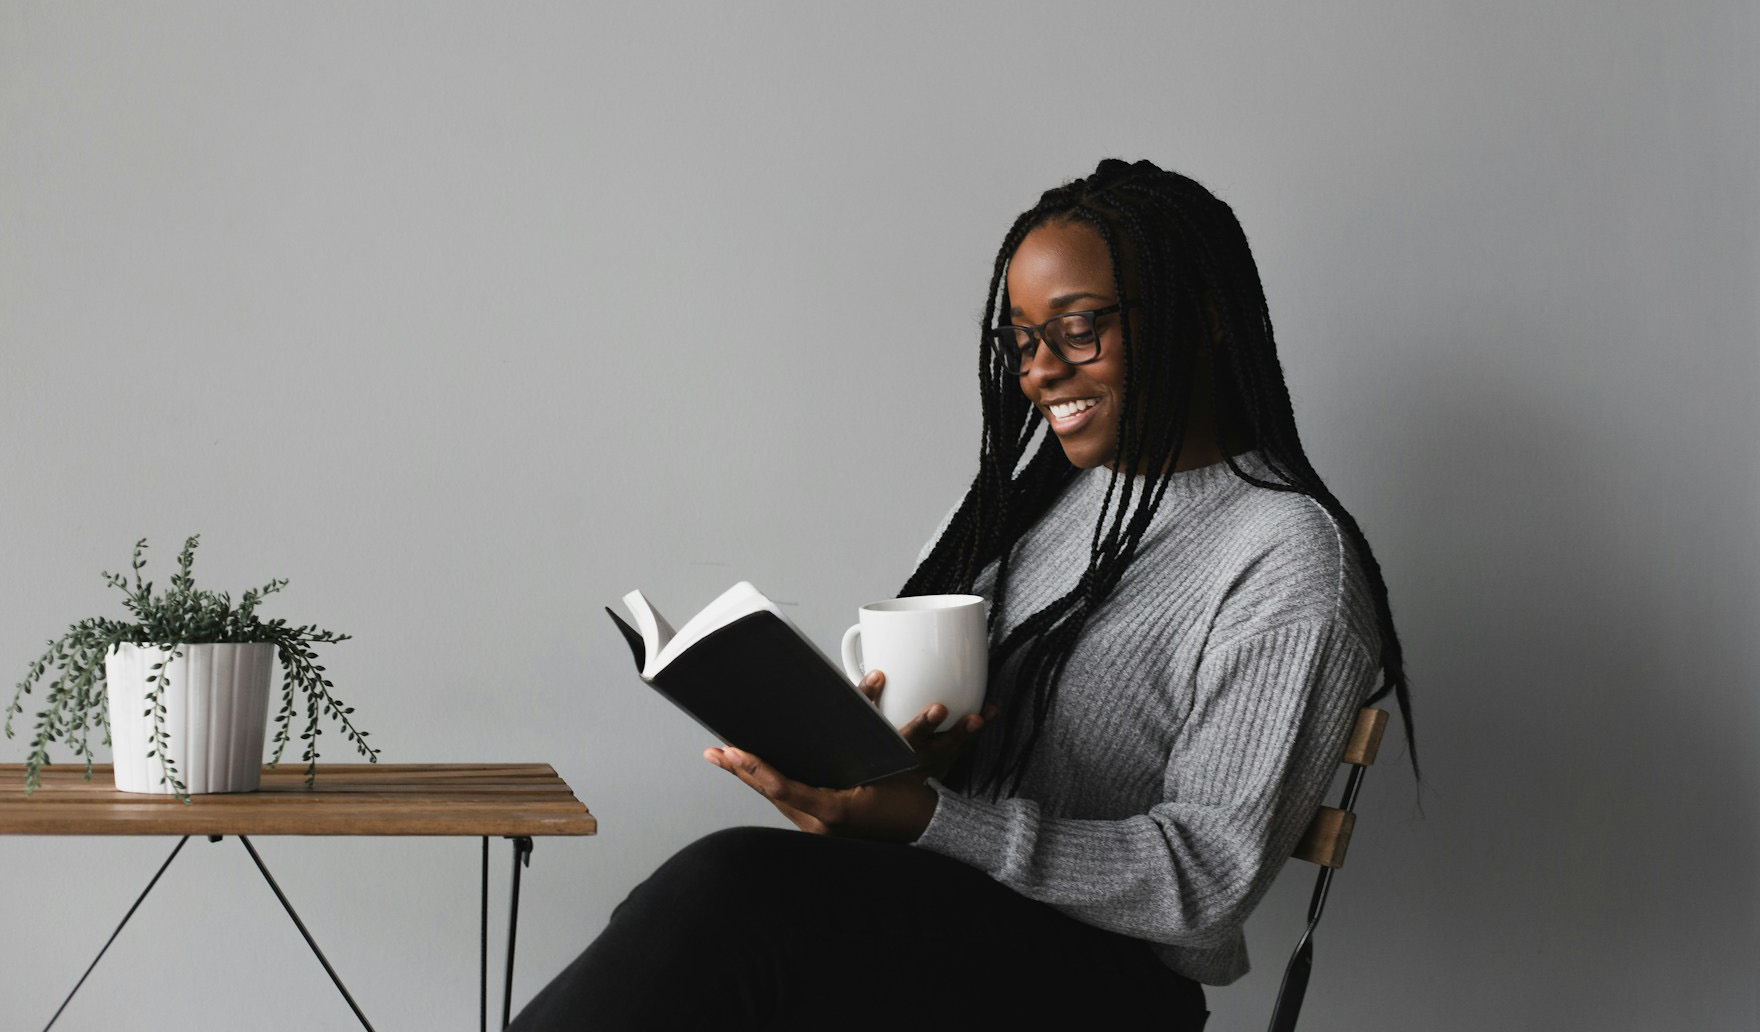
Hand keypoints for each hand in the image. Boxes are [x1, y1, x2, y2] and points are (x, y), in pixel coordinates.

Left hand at [704, 670, 997, 840]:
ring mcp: (819, 829)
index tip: (732, 751)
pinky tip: (757, 774)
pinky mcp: (822, 826)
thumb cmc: (907, 804)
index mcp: (830, 811)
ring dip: (752, 776)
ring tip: (727, 758)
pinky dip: (771, 785)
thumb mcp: (881, 772)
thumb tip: (823, 729)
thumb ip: (850, 755)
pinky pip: (790, 803)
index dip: (753, 767)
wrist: (927, 831)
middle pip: (769, 792)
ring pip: (776, 798)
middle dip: (742, 769)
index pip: (780, 787)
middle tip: (716, 751)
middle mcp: (818, 825)